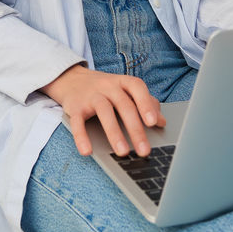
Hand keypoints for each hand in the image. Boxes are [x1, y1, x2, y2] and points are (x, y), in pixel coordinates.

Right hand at [41, 64, 164, 157]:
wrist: (70, 79)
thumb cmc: (104, 89)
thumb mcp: (124, 90)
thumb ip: (144, 103)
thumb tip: (162, 121)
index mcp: (122, 82)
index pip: (137, 88)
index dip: (146, 104)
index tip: (153, 123)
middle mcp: (107, 86)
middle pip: (124, 105)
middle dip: (135, 129)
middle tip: (144, 150)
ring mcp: (90, 95)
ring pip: (104, 112)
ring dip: (114, 133)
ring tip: (123, 153)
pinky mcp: (74, 106)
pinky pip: (77, 122)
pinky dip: (81, 136)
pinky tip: (87, 151)